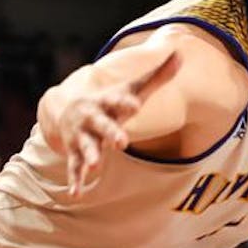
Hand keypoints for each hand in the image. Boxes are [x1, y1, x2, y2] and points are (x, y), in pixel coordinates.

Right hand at [60, 49, 180, 195]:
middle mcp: (91, 117)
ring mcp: (81, 135)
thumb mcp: (130, 88)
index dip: (126, 102)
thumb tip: (180, 54)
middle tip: (123, 142)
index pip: (117, 100)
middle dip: (110, 132)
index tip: (136, 105)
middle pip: (101, 124)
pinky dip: (75, 180)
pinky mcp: (75, 152)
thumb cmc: (109, 101)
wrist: (66, 108)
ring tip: (96, 165)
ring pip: (85, 145)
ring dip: (90, 155)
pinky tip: (76, 193)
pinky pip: (74, 167)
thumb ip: (156, 76)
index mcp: (106, 100)